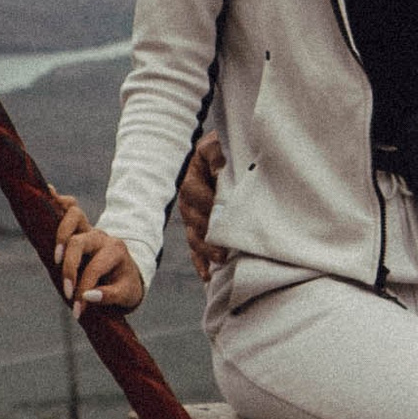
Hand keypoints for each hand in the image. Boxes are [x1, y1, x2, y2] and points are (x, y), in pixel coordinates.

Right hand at [50, 190, 145, 316]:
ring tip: (55, 258)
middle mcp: (102, 237)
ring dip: (60, 234)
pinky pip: (70, 207)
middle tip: (67, 293)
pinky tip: (48, 194)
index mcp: (116, 251)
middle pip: (80, 242)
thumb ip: (109, 296)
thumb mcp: (126, 294)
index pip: (94, 268)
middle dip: (70, 267)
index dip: (83, 289)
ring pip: (74, 216)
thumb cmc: (126, 285)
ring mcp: (90, 229)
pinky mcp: (80, 228)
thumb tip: (86, 296)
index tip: (77, 311)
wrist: (128, 274)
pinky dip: (58, 201)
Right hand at [177, 131, 226, 279]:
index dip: (205, 201)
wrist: (228, 150)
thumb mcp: (218, 144)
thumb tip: (218, 168)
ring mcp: (193, 214)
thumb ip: (216, 153)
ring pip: (193, 234)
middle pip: (191, 217)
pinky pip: (195, 248)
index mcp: (191, 174)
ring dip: (205, 249)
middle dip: (206, 231)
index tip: (219, 209)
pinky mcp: (200, 227)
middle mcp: (189, 196)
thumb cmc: (225, 148)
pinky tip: (207, 275)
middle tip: (222, 242)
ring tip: (220, 259)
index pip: (192, 190)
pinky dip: (201, 262)